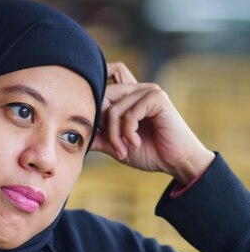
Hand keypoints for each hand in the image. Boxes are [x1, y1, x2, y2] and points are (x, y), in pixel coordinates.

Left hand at [90, 63, 214, 184]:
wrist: (177, 162)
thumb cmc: (150, 153)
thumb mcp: (117, 145)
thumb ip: (99, 137)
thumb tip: (75, 134)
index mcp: (129, 97)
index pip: (102, 90)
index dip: (96, 108)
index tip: (100, 134)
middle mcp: (138, 89)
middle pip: (104, 98)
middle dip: (104, 127)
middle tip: (115, 148)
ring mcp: (148, 91)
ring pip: (114, 110)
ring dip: (116, 135)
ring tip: (125, 150)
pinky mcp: (157, 98)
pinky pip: (129, 114)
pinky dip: (128, 133)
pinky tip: (136, 144)